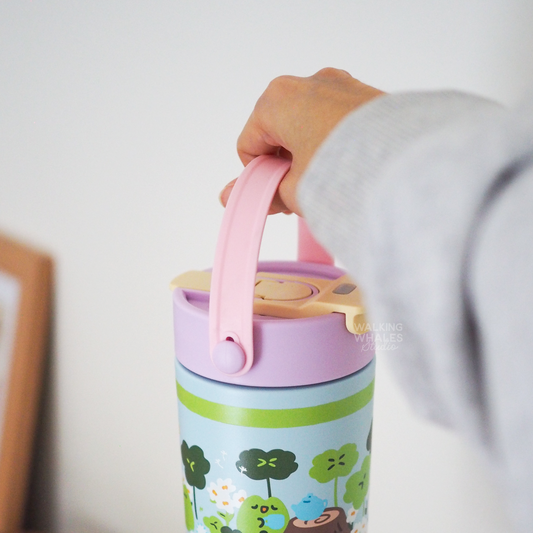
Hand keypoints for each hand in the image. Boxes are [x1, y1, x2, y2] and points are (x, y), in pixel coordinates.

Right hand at [220, 68, 384, 215]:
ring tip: (326, 182)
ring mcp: (338, 86)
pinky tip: (345, 168)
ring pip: (305, 126)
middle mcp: (306, 84)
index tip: (276, 195)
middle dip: (284, 164)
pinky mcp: (362, 95)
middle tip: (301, 192)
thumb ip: (262, 193)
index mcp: (277, 100)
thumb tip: (234, 197)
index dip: (258, 177)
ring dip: (306, 154)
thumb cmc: (344, 170)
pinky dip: (330, 144)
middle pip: (277, 133)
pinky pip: (332, 121)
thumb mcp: (295, 190)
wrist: (405, 164)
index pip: (249, 146)